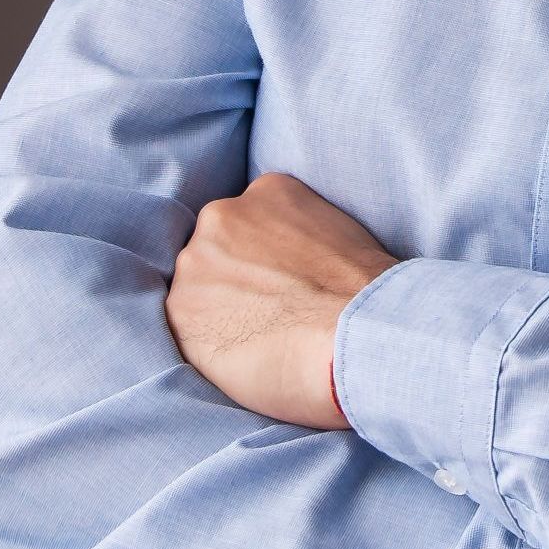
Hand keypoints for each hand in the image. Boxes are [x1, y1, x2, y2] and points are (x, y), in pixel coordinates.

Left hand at [166, 172, 398, 428]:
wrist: (358, 331)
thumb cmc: (367, 295)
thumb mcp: (343, 234)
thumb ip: (303, 238)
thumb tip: (296, 268)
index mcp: (269, 191)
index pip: (251, 223)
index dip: (265, 260)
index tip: (285, 285)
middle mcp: (224, 215)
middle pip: (216, 251)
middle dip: (236, 281)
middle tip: (271, 316)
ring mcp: (197, 261)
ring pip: (198, 290)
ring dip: (220, 313)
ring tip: (261, 342)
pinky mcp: (181, 310)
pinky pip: (187, 329)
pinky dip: (210, 345)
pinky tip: (248, 357)